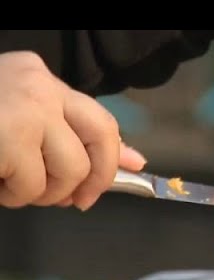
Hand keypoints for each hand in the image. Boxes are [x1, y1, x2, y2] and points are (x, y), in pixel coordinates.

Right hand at [0, 51, 146, 210]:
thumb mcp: (22, 120)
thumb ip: (70, 136)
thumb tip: (135, 161)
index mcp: (41, 80)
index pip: (101, 120)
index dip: (113, 157)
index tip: (117, 180)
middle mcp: (39, 86)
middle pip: (95, 148)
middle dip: (85, 183)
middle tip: (64, 199)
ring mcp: (24, 108)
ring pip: (65, 173)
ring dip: (37, 193)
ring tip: (7, 183)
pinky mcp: (6, 134)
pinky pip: (29, 185)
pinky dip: (10, 194)